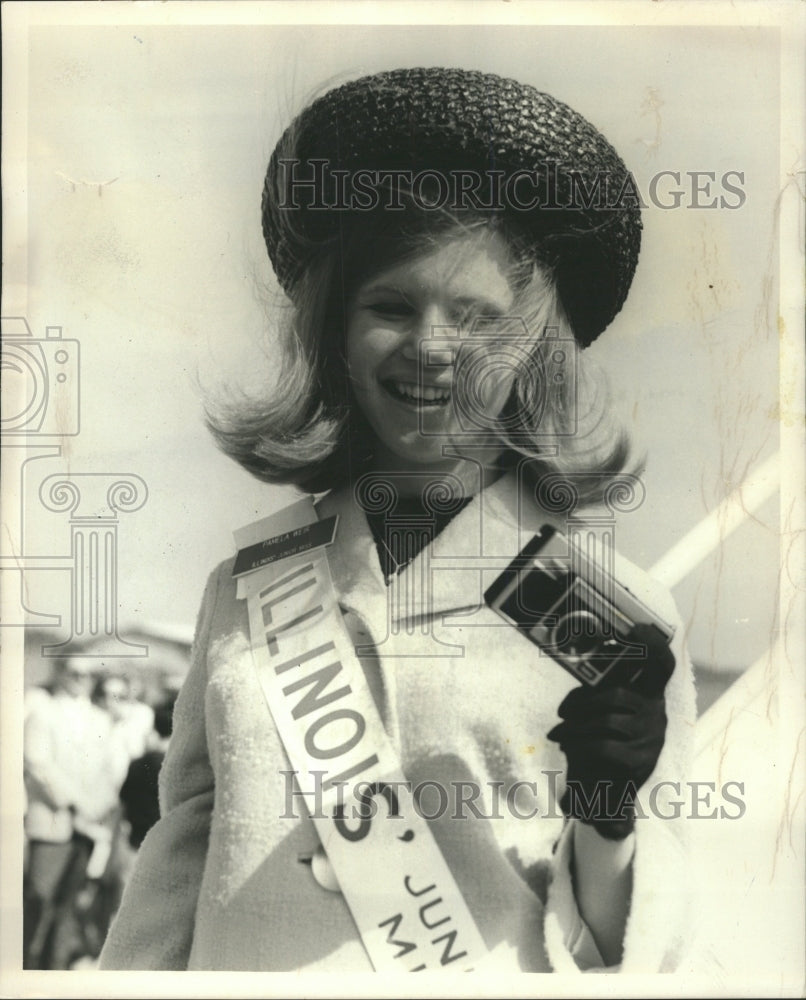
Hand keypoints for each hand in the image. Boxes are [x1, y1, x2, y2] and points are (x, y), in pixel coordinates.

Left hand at [547, 624, 675, 839]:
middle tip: (561, 714)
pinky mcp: (640, 761)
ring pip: (605, 719)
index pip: (662, 666)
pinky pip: (602, 744)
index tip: (636, 628)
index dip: (653, 645)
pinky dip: (578, 743)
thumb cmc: (601, 739)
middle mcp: (656, 713)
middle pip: (617, 693)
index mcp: (649, 695)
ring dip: (574, 726)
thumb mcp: (603, 709)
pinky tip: (566, 745)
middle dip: (582, 702)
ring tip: (559, 732)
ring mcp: (651, 738)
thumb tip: (578, 656)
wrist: (606, 791)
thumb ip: (599, 687)